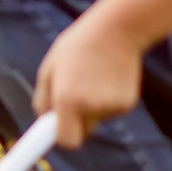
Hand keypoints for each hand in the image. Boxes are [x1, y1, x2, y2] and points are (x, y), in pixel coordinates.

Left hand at [33, 10, 144, 148]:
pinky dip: (107, 99)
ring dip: (92, 105)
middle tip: (73, 94)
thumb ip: (44, 98)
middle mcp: (90, 108)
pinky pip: (110, 110)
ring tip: (92, 75)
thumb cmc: (77, 46)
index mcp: (68, 100)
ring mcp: (111, 107)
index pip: (67, 140)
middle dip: (76, 120)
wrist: (116, 30)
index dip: (61, 137)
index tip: (55, 134)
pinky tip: (107, 76)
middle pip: (82, 132)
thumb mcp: (50, 67)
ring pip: (97, 119)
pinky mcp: (127, 104)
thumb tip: (44, 121)